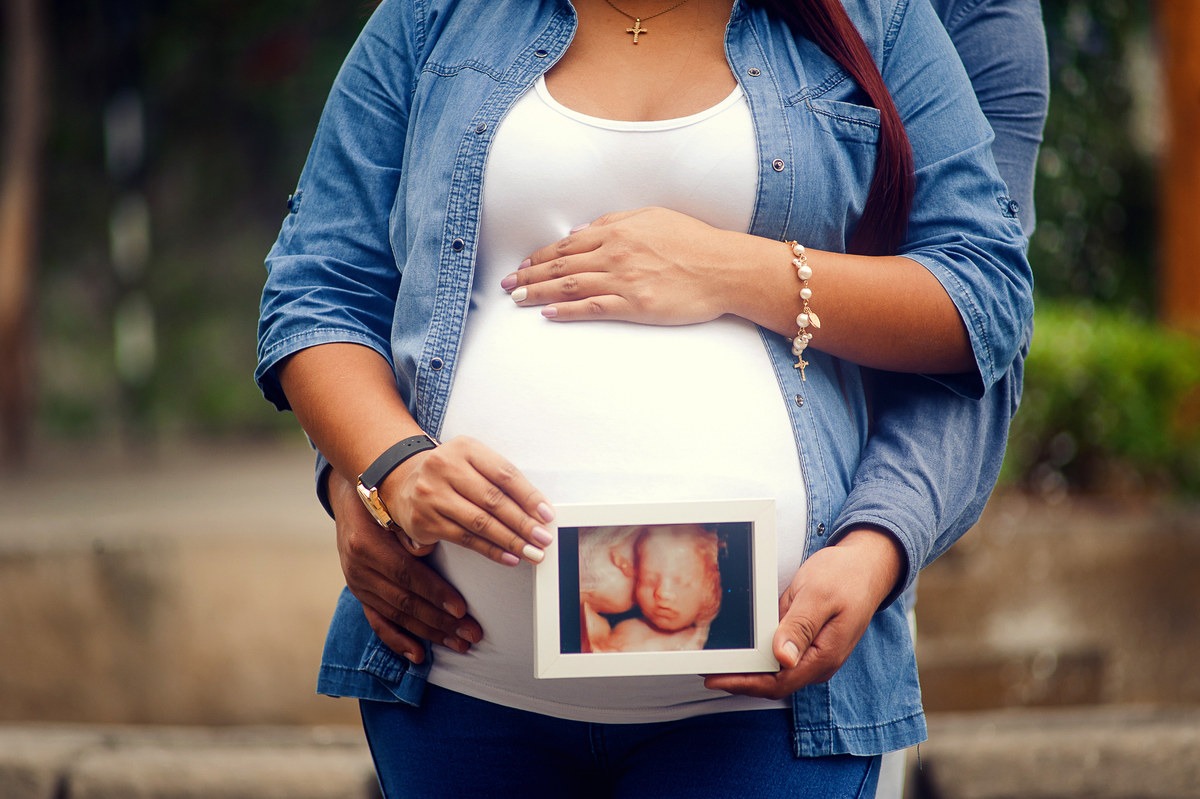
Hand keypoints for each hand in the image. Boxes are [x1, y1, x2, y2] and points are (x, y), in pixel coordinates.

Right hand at [330, 469, 483, 662]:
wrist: (351, 496)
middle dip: (441, 621)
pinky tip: (420, 655)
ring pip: (397, 615)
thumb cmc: (385, 499)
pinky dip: (399, 641)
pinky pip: (378, 623)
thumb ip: (415, 529)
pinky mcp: (360, 594)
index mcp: (367, 544)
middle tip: (472, 633)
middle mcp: (359, 568)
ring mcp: (358, 584)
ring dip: (430, 633)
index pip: (406, 574)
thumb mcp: (397, 507)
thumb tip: (446, 540)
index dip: (435, 593)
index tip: (462, 609)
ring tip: (460, 643)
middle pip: (404, 601)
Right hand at [380, 435, 555, 566]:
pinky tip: (509, 557)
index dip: (529, 496)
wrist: (403, 482)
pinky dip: (491, 550)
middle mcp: (444, 468)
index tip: (547, 514)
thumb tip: (538, 511)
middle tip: (543, 538)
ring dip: (511, 541)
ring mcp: (431, 495)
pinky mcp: (424, 521)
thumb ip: (500, 481)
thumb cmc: (450, 474)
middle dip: (523, 523)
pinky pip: (465, 539)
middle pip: (493, 500)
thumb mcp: (472, 462)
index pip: (504, 474)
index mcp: (464, 448)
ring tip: (532, 552)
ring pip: (480, 522)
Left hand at [502, 207, 747, 324]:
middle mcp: (615, 254)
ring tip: (518, 300)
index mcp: (618, 231)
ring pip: (570, 286)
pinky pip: (593, 308)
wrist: (725, 268)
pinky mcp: (635, 306)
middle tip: (507, 285)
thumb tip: (581, 229)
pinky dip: (567, 312)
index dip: (541, 255)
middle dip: (529, 275)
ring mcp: (624, 280)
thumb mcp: (653, 217)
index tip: (523, 264)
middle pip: (561, 265)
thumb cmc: (694, 241)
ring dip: (539, 293)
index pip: (568, 244)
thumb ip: (615, 222)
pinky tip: (548, 315)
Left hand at [704, 528, 903, 698]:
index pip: (777, 682)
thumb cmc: (845, 576)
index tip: (714, 678)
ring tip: (717, 661)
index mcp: (823, 656)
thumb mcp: (818, 595)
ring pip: (776, 671)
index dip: (744, 683)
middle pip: (773, 681)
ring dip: (749, 669)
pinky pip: (781, 656)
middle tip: (706, 669)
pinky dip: (760, 654)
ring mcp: (815, 654)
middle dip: (740, 679)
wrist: (868, 564)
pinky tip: (742, 646)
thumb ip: (800, 626)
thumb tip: (782, 658)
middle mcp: (819, 662)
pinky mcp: (810, 642)